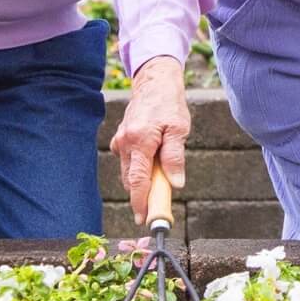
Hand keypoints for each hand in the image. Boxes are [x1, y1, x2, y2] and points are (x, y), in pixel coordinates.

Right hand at [110, 56, 190, 224]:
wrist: (155, 82)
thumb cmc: (169, 104)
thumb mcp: (179, 129)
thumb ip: (175, 157)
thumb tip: (175, 183)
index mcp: (140, 141)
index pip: (137, 180)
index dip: (140, 202)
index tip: (144, 219)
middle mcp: (125, 143)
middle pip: (131, 180)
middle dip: (142, 196)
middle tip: (157, 206)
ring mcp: (120, 141)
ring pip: (128, 172)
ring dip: (141, 181)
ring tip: (160, 180)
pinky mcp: (120, 139)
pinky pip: (127, 161)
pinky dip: (137, 168)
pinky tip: (151, 161)